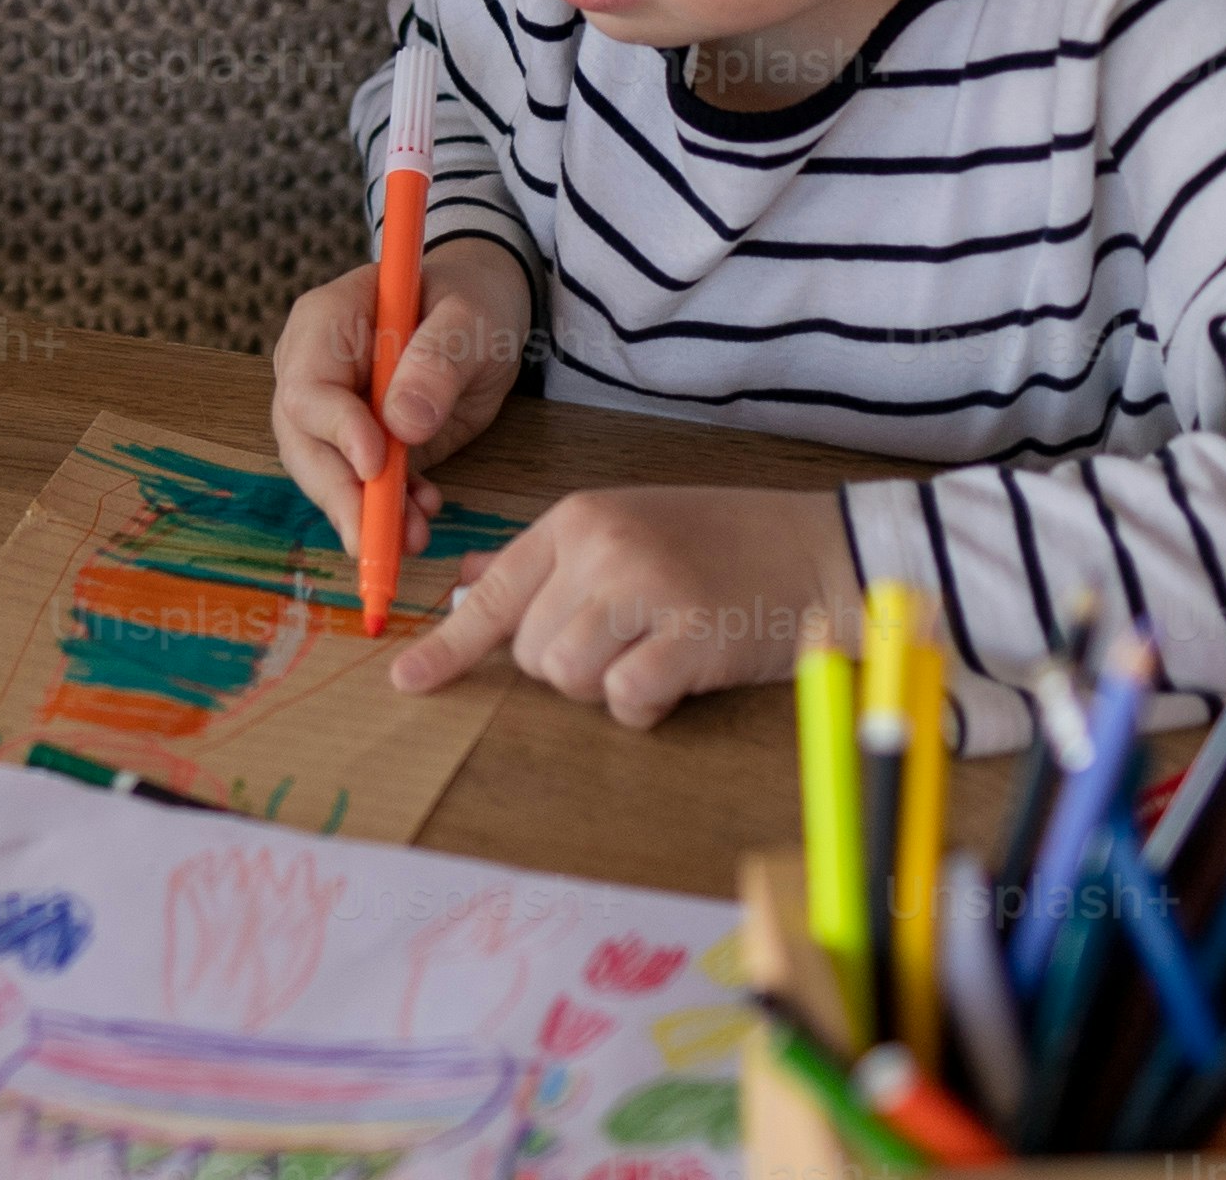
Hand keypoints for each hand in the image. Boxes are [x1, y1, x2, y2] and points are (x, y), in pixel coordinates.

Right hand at [271, 236, 528, 545]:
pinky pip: (359, 486)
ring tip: (414, 536)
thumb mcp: (469, 317)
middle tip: (377, 537)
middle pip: (302, 440)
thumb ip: (438, 359)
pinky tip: (422, 514)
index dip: (334, 428)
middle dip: (340, 493)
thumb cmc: (470, 298)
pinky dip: (387, 511)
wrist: (483, 313)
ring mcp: (333, 411)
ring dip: (364, 512)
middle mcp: (314, 369)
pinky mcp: (360, 445)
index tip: (375, 462)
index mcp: (327, 320)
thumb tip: (403, 424)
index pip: (306, 382)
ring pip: (325, 473)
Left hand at [390, 483, 861, 725]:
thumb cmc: (719, 544)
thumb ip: (545, 563)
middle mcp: (601, 549)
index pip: (494, 593)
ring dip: (607, 685)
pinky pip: (626, 700)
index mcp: (577, 520)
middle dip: (569, 664)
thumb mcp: (624, 530)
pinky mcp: (688, 638)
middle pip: (530, 651)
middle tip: (629, 637)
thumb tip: (463, 586)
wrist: (819, 550)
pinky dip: (647, 704)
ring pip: (569, 679)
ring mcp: (645, 590)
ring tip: (656, 649)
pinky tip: (679, 674)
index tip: (406, 681)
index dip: (447, 644)